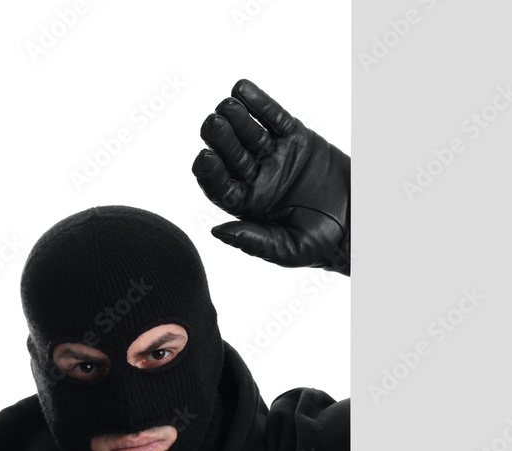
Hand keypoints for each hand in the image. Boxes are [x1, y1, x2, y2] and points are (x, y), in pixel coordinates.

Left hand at [192, 79, 349, 273]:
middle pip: (231, 155)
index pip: (221, 187)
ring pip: (249, 133)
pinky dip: (259, 103)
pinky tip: (241, 89)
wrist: (358, 221)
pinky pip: (274, 117)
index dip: (210, 173)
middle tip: (212, 124)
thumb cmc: (321, 243)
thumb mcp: (288, 249)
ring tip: (226, 105)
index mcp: (247, 205)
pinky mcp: (296, 138)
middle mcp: (256, 178)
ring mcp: (274, 156)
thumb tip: (216, 231)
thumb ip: (254, 241)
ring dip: (236, 117)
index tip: (205, 158)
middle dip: (220, 139)